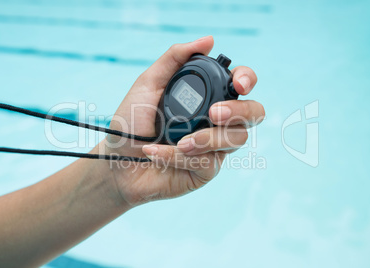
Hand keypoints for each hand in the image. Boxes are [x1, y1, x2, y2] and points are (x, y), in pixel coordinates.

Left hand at [95, 36, 264, 206]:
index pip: (240, 84)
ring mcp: (213, 146)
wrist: (116, 161)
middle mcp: (215, 121)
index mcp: (206, 96)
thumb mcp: (148, 84)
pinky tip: (156, 153)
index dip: (247, 79)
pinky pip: (208, 162)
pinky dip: (178, 156)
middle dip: (240, 111)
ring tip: (179, 142)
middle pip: (253, 113)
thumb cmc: (131, 122)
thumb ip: (174, 59)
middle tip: (214, 114)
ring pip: (237, 139)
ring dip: (207, 138)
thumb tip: (208, 40)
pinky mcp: (205, 170)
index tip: (239, 83)